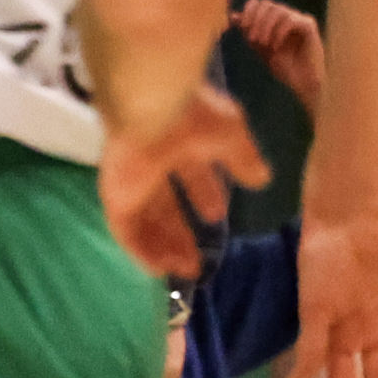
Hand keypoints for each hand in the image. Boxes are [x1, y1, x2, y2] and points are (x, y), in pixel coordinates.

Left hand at [97, 81, 267, 276]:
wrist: (146, 106)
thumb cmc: (190, 114)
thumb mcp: (231, 136)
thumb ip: (244, 159)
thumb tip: (262, 179)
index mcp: (177, 141)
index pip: (190, 172)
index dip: (204, 193)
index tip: (217, 216)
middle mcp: (151, 162)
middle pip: (165, 203)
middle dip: (182, 229)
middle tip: (198, 255)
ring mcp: (131, 180)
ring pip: (147, 220)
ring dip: (165, 246)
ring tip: (185, 270)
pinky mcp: (116, 197)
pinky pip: (127, 231)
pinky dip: (142, 252)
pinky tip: (159, 270)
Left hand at [234, 0, 329, 113]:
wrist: (302, 84)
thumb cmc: (283, 68)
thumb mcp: (259, 48)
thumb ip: (248, 31)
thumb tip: (232, 15)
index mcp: (275, 20)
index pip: (258, 3)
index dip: (249, 12)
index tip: (242, 28)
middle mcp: (287, 16)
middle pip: (267, 4)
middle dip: (256, 20)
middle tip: (252, 40)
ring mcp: (299, 20)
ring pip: (278, 10)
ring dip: (266, 27)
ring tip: (263, 44)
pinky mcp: (309, 26)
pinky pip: (290, 20)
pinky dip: (279, 32)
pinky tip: (276, 46)